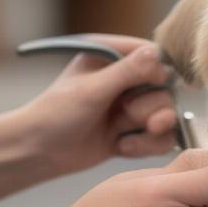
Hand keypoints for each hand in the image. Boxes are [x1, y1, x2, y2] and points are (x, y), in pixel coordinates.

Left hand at [20, 35, 177, 175]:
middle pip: (165, 88)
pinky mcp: (133, 131)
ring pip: (167, 114)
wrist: (40, 153)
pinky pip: (160, 137)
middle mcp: (125, 78)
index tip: (152, 85)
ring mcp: (131, 106)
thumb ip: (126, 72)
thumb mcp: (92, 90)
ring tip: (124, 138)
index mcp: (111, 56)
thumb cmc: (56, 114)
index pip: (152, 54)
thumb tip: (158, 54)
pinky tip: (122, 147)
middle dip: (152, 108)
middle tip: (127, 115)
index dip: (158, 72)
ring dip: (150, 129)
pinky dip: (146, 145)